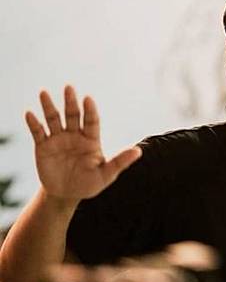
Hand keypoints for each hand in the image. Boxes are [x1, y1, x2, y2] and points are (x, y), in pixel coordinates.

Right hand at [25, 85, 141, 200]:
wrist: (66, 194)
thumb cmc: (89, 184)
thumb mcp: (106, 174)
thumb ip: (120, 162)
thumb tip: (139, 151)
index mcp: (91, 140)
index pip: (91, 121)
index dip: (89, 110)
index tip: (88, 99)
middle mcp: (74, 135)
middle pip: (72, 115)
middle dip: (70, 102)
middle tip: (69, 88)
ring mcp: (58, 139)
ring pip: (53, 119)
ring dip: (49, 107)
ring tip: (44, 93)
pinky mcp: (43, 146)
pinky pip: (38, 132)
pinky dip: (34, 123)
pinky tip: (30, 114)